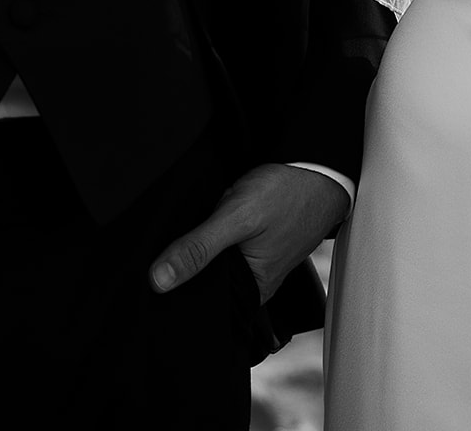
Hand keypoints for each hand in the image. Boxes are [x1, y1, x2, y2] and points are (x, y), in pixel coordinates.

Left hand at [149, 163, 350, 305]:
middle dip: (189, 263)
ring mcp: (256, 260)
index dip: (177, 292)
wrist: (318, 166)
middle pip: (207, 280)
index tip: (151, 280)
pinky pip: (226, 243)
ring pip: (215, 260)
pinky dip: (215, 232)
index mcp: (253, 292)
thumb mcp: (237, 217)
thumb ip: (198, 248)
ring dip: (202, 244)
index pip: (204, 304)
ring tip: (193, 229)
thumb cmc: (287, 194)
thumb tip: (158, 280)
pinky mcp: (255, 240)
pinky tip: (210, 218)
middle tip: (175, 245)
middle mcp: (255, 282)